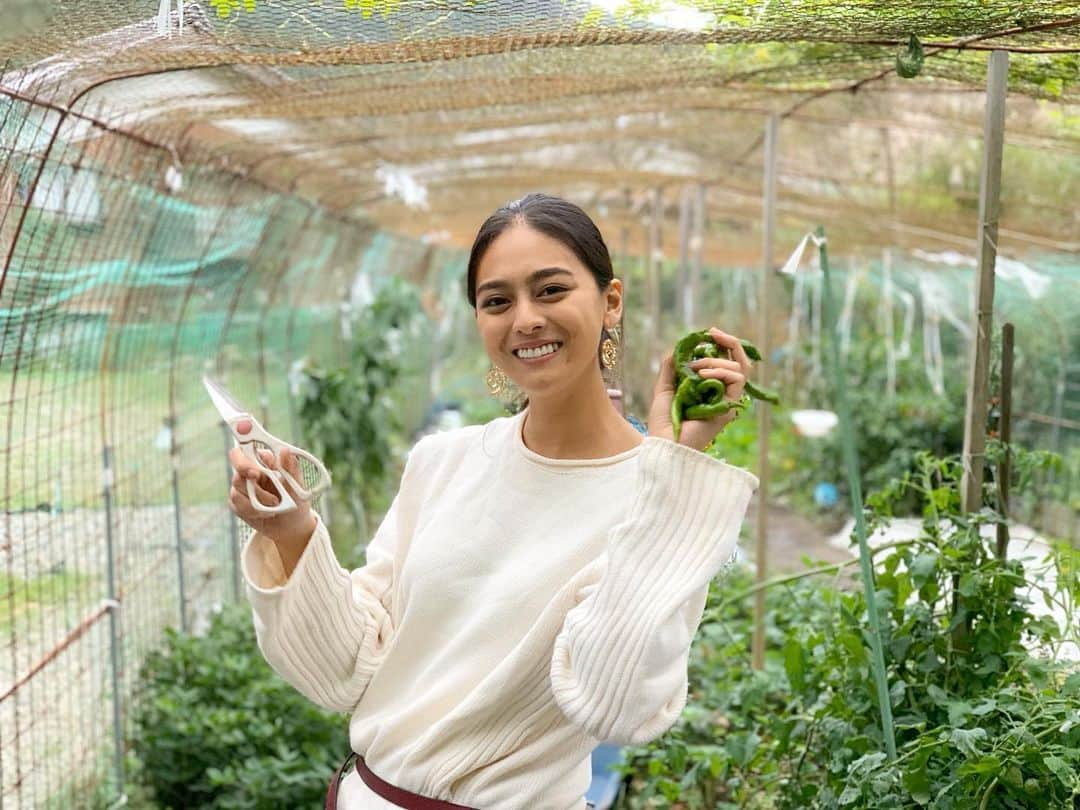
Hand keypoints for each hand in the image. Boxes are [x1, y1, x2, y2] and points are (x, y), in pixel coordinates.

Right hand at [227, 420, 315, 546]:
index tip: (246, 436)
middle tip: (257, 475)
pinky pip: (237, 502)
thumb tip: (285, 450)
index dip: (243, 436)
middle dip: (245, 468)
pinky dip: (252, 510)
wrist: (290, 527)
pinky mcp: (237, 502)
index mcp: (266, 460)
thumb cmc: (297, 502)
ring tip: (275, 506)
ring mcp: (242, 486)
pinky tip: (265, 513)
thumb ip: (291, 469)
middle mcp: (251, 469)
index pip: (249, 443)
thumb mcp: (299, 486)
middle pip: (237, 461)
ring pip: (238, 485)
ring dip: (258, 498)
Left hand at [647, 327, 750, 451]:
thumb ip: (671, 367)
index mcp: (710, 389)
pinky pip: (737, 381)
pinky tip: (702, 374)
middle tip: (712, 333)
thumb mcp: (664, 387)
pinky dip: (721, 371)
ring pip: (739, 369)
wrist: (663, 443)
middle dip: (729, 342)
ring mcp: (727, 401)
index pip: (727, 362)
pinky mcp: (729, 408)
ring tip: (696, 368)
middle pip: (739, 362)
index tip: (709, 332)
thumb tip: (680, 346)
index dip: (723, 345)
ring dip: (716, 361)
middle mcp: (722, 394)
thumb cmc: (663, 421)